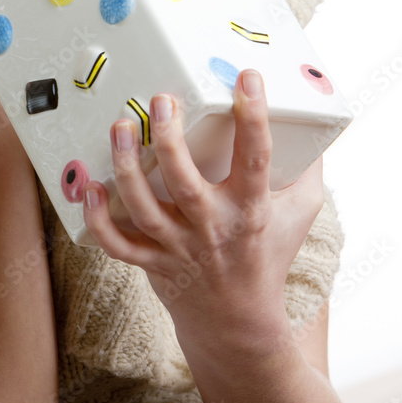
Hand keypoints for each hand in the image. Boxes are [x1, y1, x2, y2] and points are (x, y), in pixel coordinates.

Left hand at [82, 70, 323, 362]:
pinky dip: (99, 219)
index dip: (254, 117)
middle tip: (162, 99)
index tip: (246, 79)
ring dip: (127, 166)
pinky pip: (117, 244)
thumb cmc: (266, 256)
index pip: (256, 159)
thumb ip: (305, 171)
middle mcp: (212, 228)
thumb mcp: (298, 215)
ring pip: (143, 208)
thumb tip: (309, 123)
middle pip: (185, 183)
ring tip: (121, 127)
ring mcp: (177, 247)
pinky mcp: (151, 262)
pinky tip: (92, 188)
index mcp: (250, 211)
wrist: (239, 323)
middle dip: (170, 138)